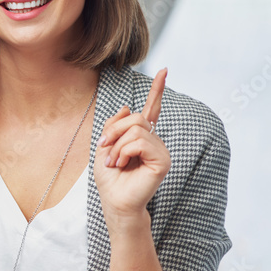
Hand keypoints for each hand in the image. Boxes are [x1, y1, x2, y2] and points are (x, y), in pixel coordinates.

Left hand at [94, 68, 170, 219]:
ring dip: (117, 146)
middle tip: (107, 151)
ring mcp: (160, 150)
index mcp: (141, 137)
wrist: (114, 200)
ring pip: (136, 129)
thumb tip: (128, 107)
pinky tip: (123, 164)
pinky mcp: (162, 160)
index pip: (151, 109)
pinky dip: (124, 152)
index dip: (157, 90)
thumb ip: (114, 126)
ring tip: (116, 162)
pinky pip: (139, 142)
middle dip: (114, 132)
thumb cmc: (110, 178)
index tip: (165, 70)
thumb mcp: (105, 146)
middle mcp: (153, 141)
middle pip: (136, 117)